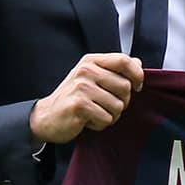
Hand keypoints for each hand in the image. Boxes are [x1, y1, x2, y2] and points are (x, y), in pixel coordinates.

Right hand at [29, 53, 144, 144]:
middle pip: (125, 86)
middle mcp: (86, 70)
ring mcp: (81, 87)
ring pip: (118, 106)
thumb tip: (138, 63)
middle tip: (106, 106)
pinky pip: (106, 118)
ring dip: (110, 116)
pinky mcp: (79, 105)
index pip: (124, 60)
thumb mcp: (93, 78)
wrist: (46, 117)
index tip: (137, 87)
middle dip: (122, 102)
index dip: (137, 74)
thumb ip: (115, 70)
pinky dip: (100, 124)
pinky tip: (87, 120)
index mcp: (91, 61)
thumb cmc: (74, 98)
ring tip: (95, 113)